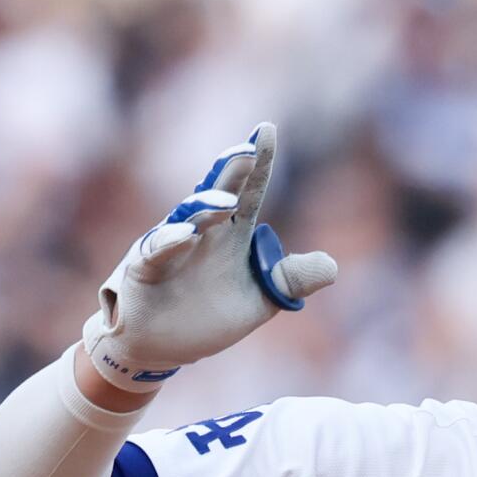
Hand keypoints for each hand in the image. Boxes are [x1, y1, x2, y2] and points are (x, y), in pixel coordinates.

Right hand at [80, 122, 336, 392]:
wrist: (159, 347)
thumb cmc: (206, 314)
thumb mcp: (259, 299)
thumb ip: (291, 280)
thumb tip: (332, 266)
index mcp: (232, 234)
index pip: (249, 191)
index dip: (259, 163)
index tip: (267, 129)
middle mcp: (202, 232)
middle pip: (218, 192)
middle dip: (232, 170)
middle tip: (249, 148)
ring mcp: (170, 246)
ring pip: (188, 218)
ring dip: (206, 208)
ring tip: (226, 204)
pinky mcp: (145, 268)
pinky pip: (156, 250)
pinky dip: (170, 242)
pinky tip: (185, 235)